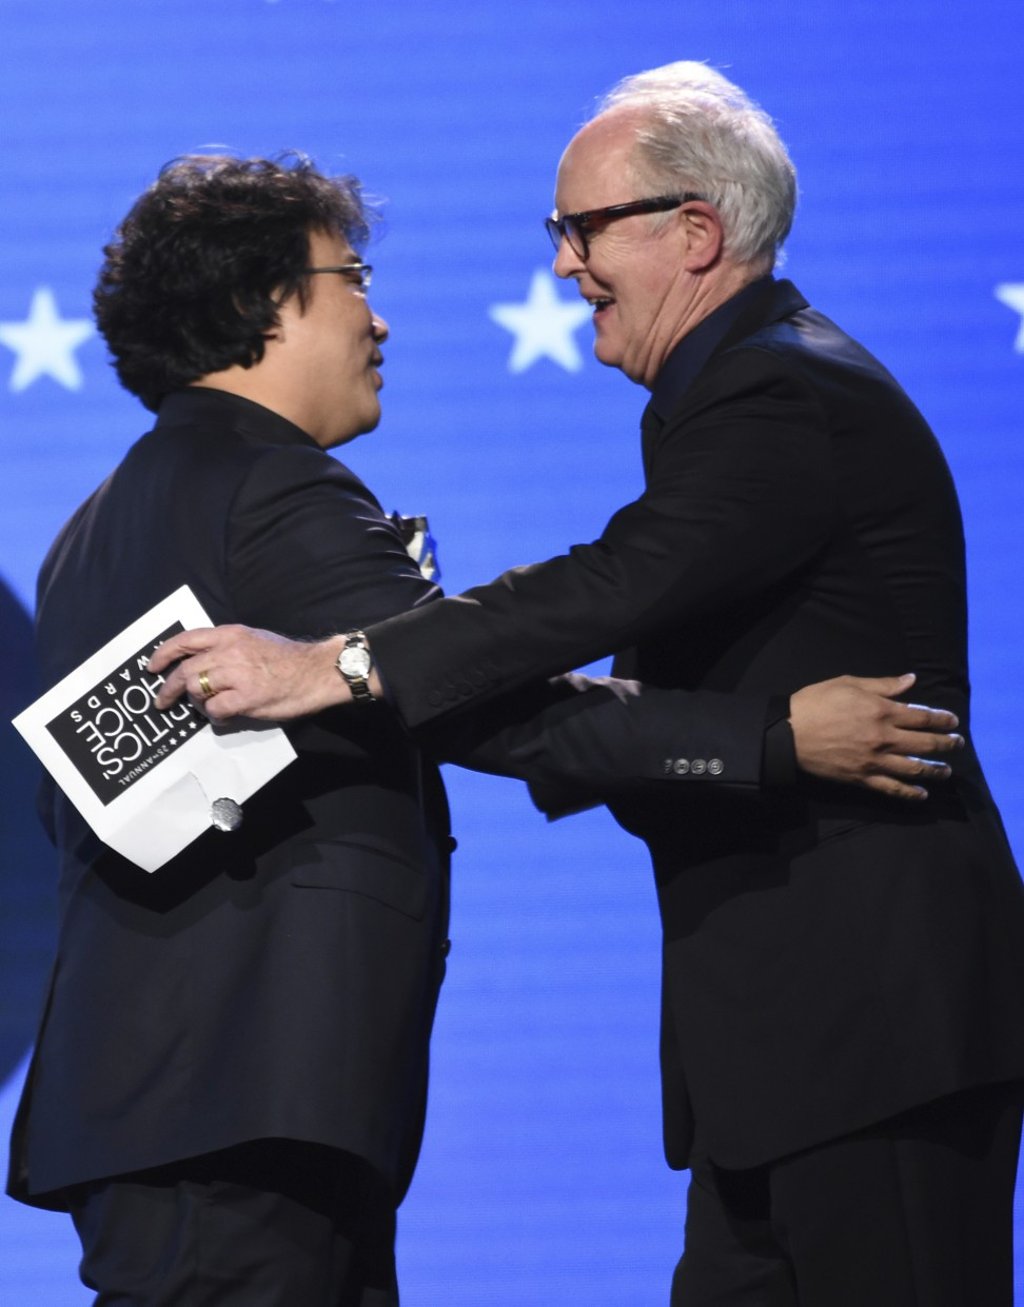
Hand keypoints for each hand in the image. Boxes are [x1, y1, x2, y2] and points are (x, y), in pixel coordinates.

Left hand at [148, 625, 356, 721]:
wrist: (317, 671)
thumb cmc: (288, 658)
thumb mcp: (253, 639)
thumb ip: (226, 646)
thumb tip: (202, 662)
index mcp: (229, 634)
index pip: (186, 640)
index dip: (163, 654)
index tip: (151, 667)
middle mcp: (229, 651)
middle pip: (185, 670)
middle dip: (168, 689)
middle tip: (161, 701)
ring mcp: (237, 674)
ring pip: (196, 690)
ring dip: (195, 704)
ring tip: (205, 708)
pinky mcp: (246, 697)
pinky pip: (215, 710)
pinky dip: (216, 717)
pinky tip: (227, 716)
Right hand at [789, 672, 962, 800]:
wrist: (788, 732)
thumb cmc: (815, 702)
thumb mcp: (848, 683)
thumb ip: (883, 685)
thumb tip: (911, 680)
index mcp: (881, 711)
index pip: (922, 716)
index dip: (941, 719)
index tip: (952, 720)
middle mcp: (884, 737)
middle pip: (925, 744)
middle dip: (946, 744)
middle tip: (957, 744)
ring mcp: (874, 760)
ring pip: (914, 769)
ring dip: (935, 770)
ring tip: (946, 770)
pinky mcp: (862, 778)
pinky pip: (892, 788)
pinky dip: (910, 793)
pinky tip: (922, 794)